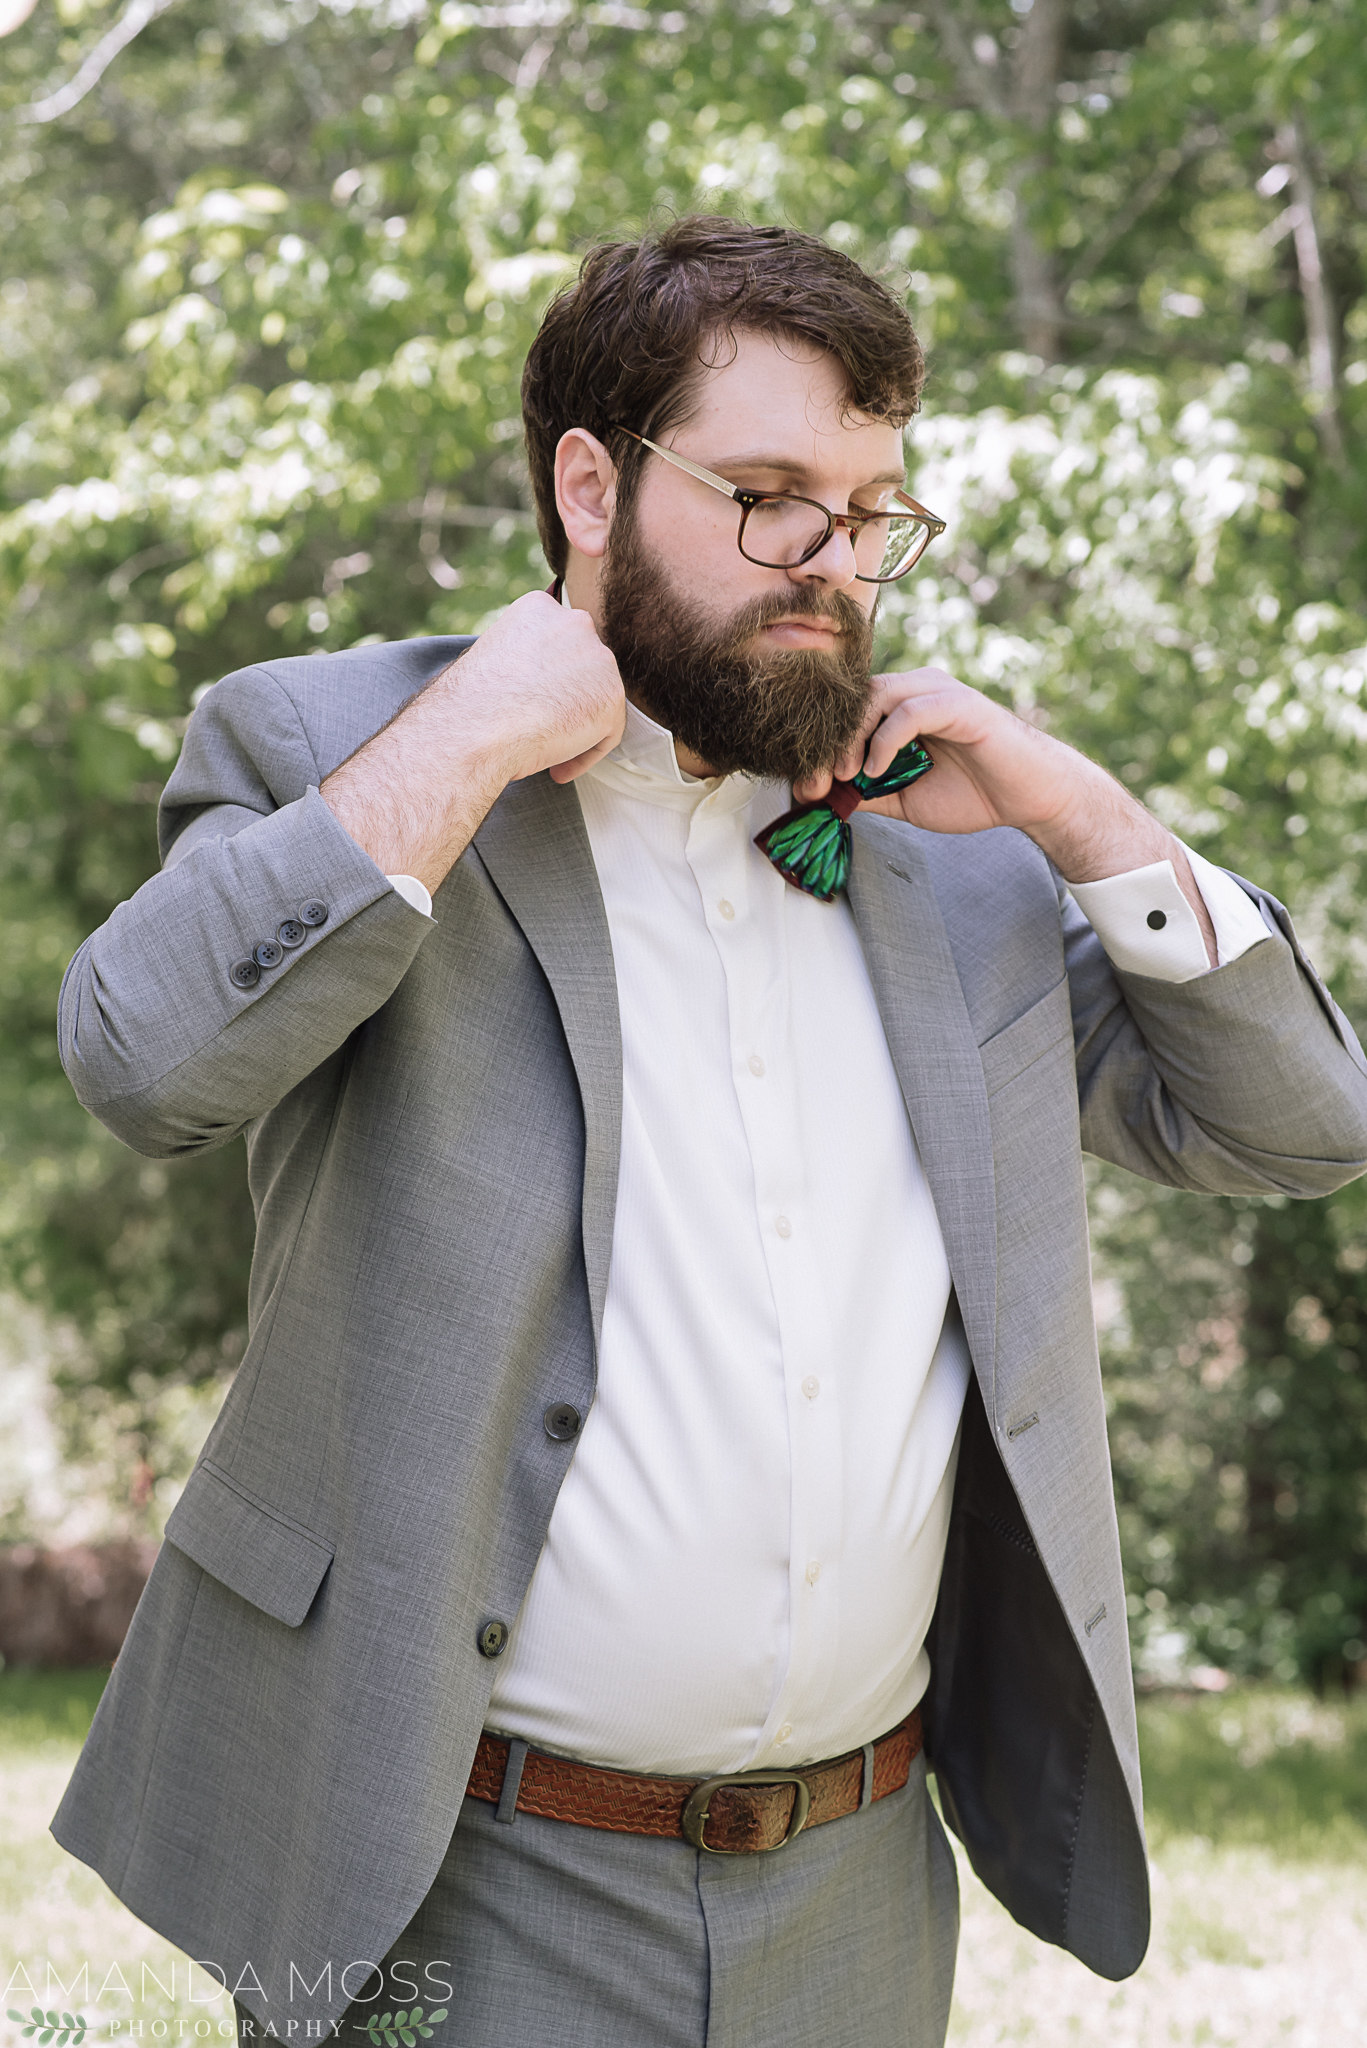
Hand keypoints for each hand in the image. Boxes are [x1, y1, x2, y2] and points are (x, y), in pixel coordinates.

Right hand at [321, 591, 625, 893]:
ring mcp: (599, 659)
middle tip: (542, 731)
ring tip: (545, 754)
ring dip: (576, 728)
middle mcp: (575, 622)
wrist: (473, 730)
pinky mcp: (613, 697)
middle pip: (583, 669)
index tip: (530, 705)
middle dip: (567, 701)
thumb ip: (525, 661)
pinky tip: (557, 771)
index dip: (548, 680)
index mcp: (539, 607)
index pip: (559, 643)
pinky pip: (606, 734)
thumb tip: (538, 684)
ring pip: (597, 701)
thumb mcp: (494, 661)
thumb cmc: (470, 704)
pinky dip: (584, 755)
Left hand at [795, 667, 1216, 960]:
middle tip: (815, 783)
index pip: (846, 716)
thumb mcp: (903, 798)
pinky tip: (876, 769)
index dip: (819, 750)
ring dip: (851, 739)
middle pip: (852, 702)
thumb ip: (864, 793)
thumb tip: (818, 798)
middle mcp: (915, 690)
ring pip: (875, 698)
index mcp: (899, 708)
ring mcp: (937, 691)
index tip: (803, 789)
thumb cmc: (973, 793)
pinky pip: (908, 710)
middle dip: (827, 745)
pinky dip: (884, 740)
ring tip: (846, 775)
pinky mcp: (958, 703)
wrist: (1029, 797)